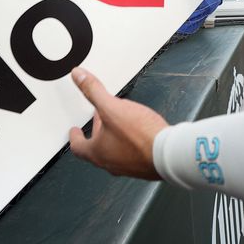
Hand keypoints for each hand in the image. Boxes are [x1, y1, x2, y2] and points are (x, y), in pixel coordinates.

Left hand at [67, 66, 165, 180]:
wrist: (169, 154)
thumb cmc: (140, 137)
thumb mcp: (112, 108)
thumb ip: (93, 91)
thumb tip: (78, 77)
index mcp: (98, 152)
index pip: (79, 147)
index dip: (75, 138)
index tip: (74, 132)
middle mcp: (111, 163)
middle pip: (97, 148)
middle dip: (97, 132)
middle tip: (97, 122)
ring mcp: (128, 166)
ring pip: (114, 151)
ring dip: (113, 136)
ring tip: (118, 122)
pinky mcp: (144, 165)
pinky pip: (131, 153)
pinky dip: (128, 142)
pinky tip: (137, 132)